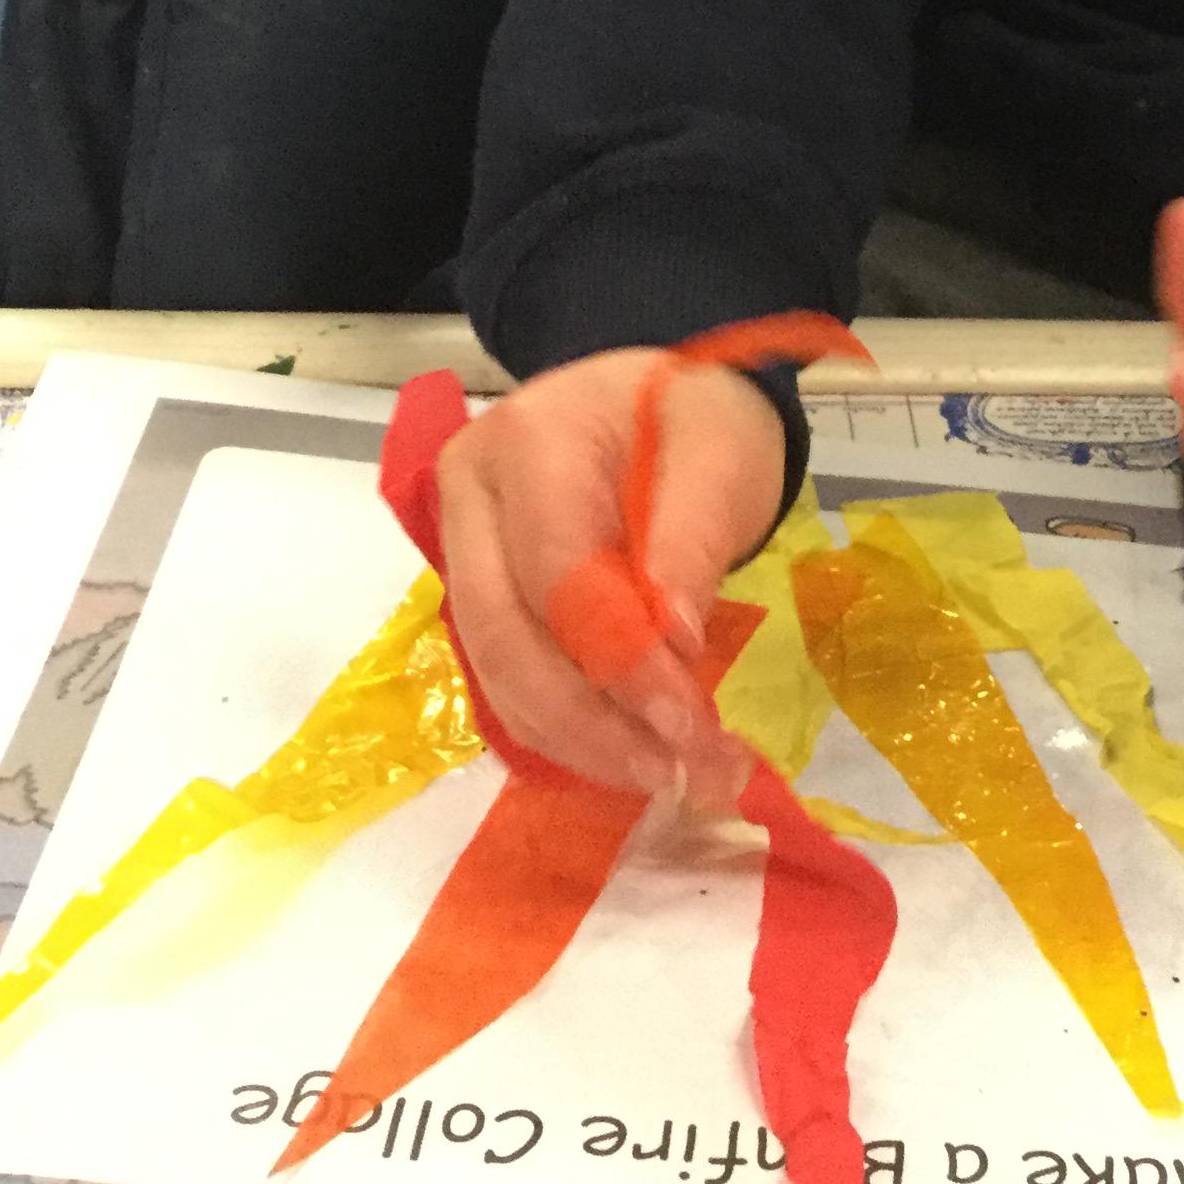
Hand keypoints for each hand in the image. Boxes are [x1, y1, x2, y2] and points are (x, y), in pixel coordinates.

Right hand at [436, 350, 788, 794]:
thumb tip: (673, 641)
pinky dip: (565, 728)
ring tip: (666, 775)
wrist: (663, 407)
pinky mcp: (479, 597)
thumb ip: (693, 539)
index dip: (618, 658)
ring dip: (578, 740)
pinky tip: (627, 754)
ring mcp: (462, 550)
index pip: (558, 573)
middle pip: (505, 635)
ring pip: (496, 671)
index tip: (687, 723)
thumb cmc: (695, 420)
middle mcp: (469, 498)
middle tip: (676, 772)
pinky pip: (506, 677)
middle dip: (589, 722)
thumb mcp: (720, 455)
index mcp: (526, 442)